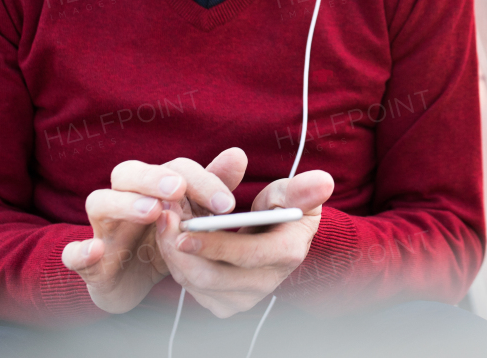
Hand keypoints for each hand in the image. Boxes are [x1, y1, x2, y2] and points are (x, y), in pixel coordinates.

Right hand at [62, 148, 247, 312]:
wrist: (132, 281)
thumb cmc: (163, 238)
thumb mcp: (191, 216)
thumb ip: (211, 186)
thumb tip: (237, 155)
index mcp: (152, 185)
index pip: (174, 169)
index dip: (201, 181)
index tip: (226, 204)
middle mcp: (123, 199)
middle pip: (129, 172)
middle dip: (154, 177)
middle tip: (178, 189)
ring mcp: (102, 228)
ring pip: (99, 202)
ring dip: (124, 204)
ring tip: (152, 211)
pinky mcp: (88, 262)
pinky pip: (73, 253)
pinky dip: (80, 251)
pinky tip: (96, 250)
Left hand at [156, 169, 333, 317]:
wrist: (277, 236)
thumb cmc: (283, 207)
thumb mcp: (291, 193)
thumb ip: (302, 189)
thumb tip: (324, 182)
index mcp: (287, 253)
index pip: (246, 255)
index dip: (214, 244)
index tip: (184, 230)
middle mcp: (267, 283)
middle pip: (215, 277)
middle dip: (181, 250)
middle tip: (163, 218)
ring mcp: (246, 298)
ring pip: (197, 285)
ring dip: (173, 255)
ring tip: (163, 222)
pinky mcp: (227, 304)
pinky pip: (192, 291)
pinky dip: (177, 266)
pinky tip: (172, 241)